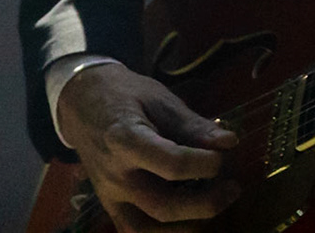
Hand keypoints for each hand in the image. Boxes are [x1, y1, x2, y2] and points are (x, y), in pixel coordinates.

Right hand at [56, 61, 241, 230]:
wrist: (82, 102)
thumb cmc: (126, 95)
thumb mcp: (161, 100)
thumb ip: (193, 125)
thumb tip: (230, 143)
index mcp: (126, 140)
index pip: (172, 164)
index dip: (205, 164)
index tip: (226, 153)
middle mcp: (115, 175)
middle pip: (163, 206)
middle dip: (206, 203)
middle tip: (232, 188)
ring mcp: (109, 196)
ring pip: (147, 229)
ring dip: (187, 226)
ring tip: (215, 205)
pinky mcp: (109, 206)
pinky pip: (135, 232)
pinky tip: (190, 219)